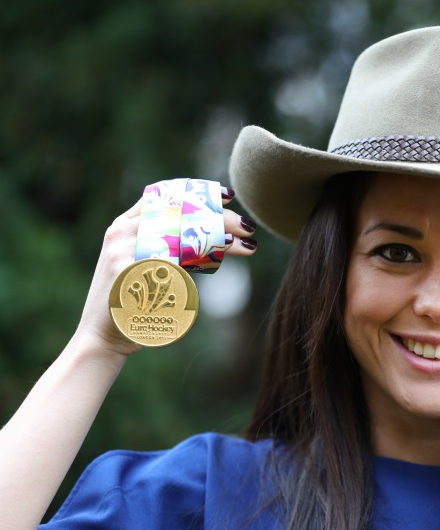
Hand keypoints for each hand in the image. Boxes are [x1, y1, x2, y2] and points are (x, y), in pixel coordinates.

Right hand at [72, 187, 258, 357]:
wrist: (100, 338)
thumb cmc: (130, 303)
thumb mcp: (144, 266)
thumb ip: (165, 247)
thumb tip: (208, 238)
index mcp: (124, 226)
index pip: (162, 196)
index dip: (196, 191)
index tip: (227, 196)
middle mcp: (122, 233)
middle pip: (180, 213)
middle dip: (219, 218)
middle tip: (248, 227)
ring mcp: (123, 251)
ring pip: (183, 234)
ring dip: (220, 238)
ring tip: (247, 245)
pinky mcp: (129, 273)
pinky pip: (175, 263)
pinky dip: (202, 260)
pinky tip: (221, 260)